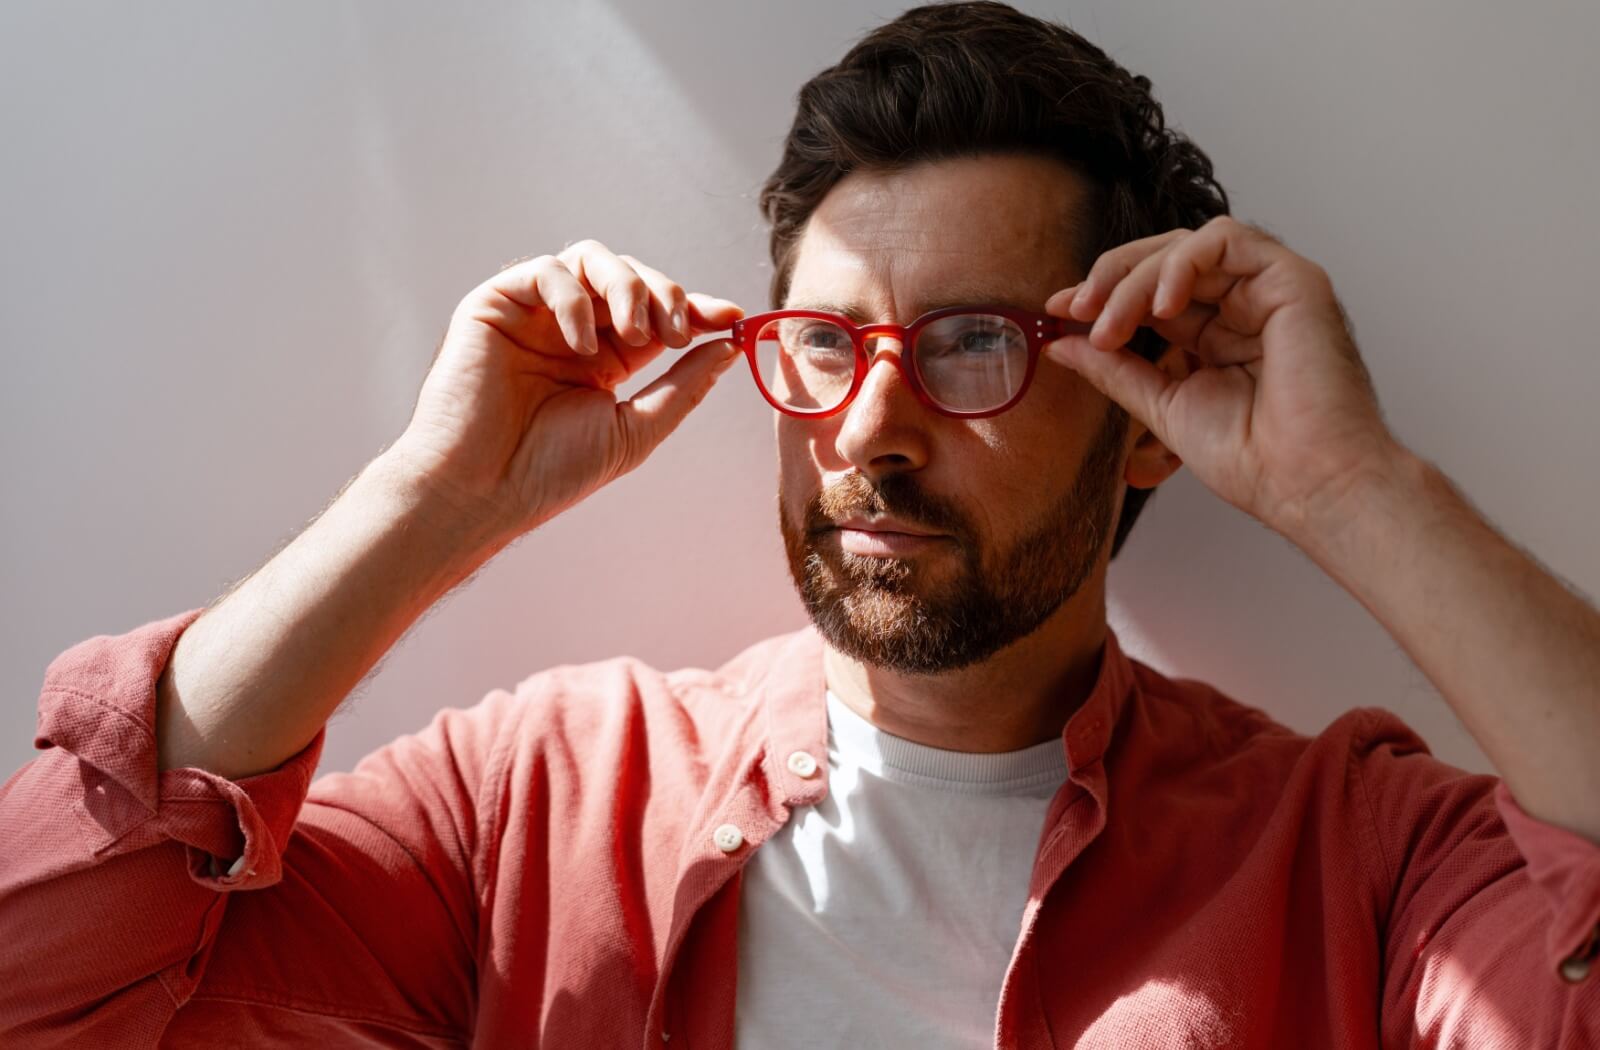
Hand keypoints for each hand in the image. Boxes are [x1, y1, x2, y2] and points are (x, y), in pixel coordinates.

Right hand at [387, 240, 743, 541]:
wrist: (481, 491)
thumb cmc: (549, 471)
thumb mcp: (634, 429)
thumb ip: (682, 386)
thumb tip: (729, 347)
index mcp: (603, 359)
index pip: (657, 314)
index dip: (696, 309)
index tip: (732, 318)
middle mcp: (571, 330)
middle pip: (631, 277)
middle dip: (667, 296)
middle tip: (680, 332)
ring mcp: (533, 314)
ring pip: (591, 259)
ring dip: (628, 287)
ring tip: (638, 336)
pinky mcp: (495, 304)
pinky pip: (545, 271)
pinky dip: (574, 300)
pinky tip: (581, 346)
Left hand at [1044, 216, 1401, 538]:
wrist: (1305, 484)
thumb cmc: (1252, 459)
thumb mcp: (1162, 406)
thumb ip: (1116, 370)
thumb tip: (1063, 345)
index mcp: (1215, 335)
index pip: (1150, 293)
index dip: (1102, 295)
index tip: (1057, 312)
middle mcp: (1242, 306)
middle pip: (1164, 260)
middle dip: (1111, 278)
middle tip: (1076, 309)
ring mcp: (1268, 290)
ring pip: (1187, 247)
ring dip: (1136, 278)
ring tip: (1111, 324)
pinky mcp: (1293, 279)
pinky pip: (1226, 239)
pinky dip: (1182, 263)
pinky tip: (1160, 307)